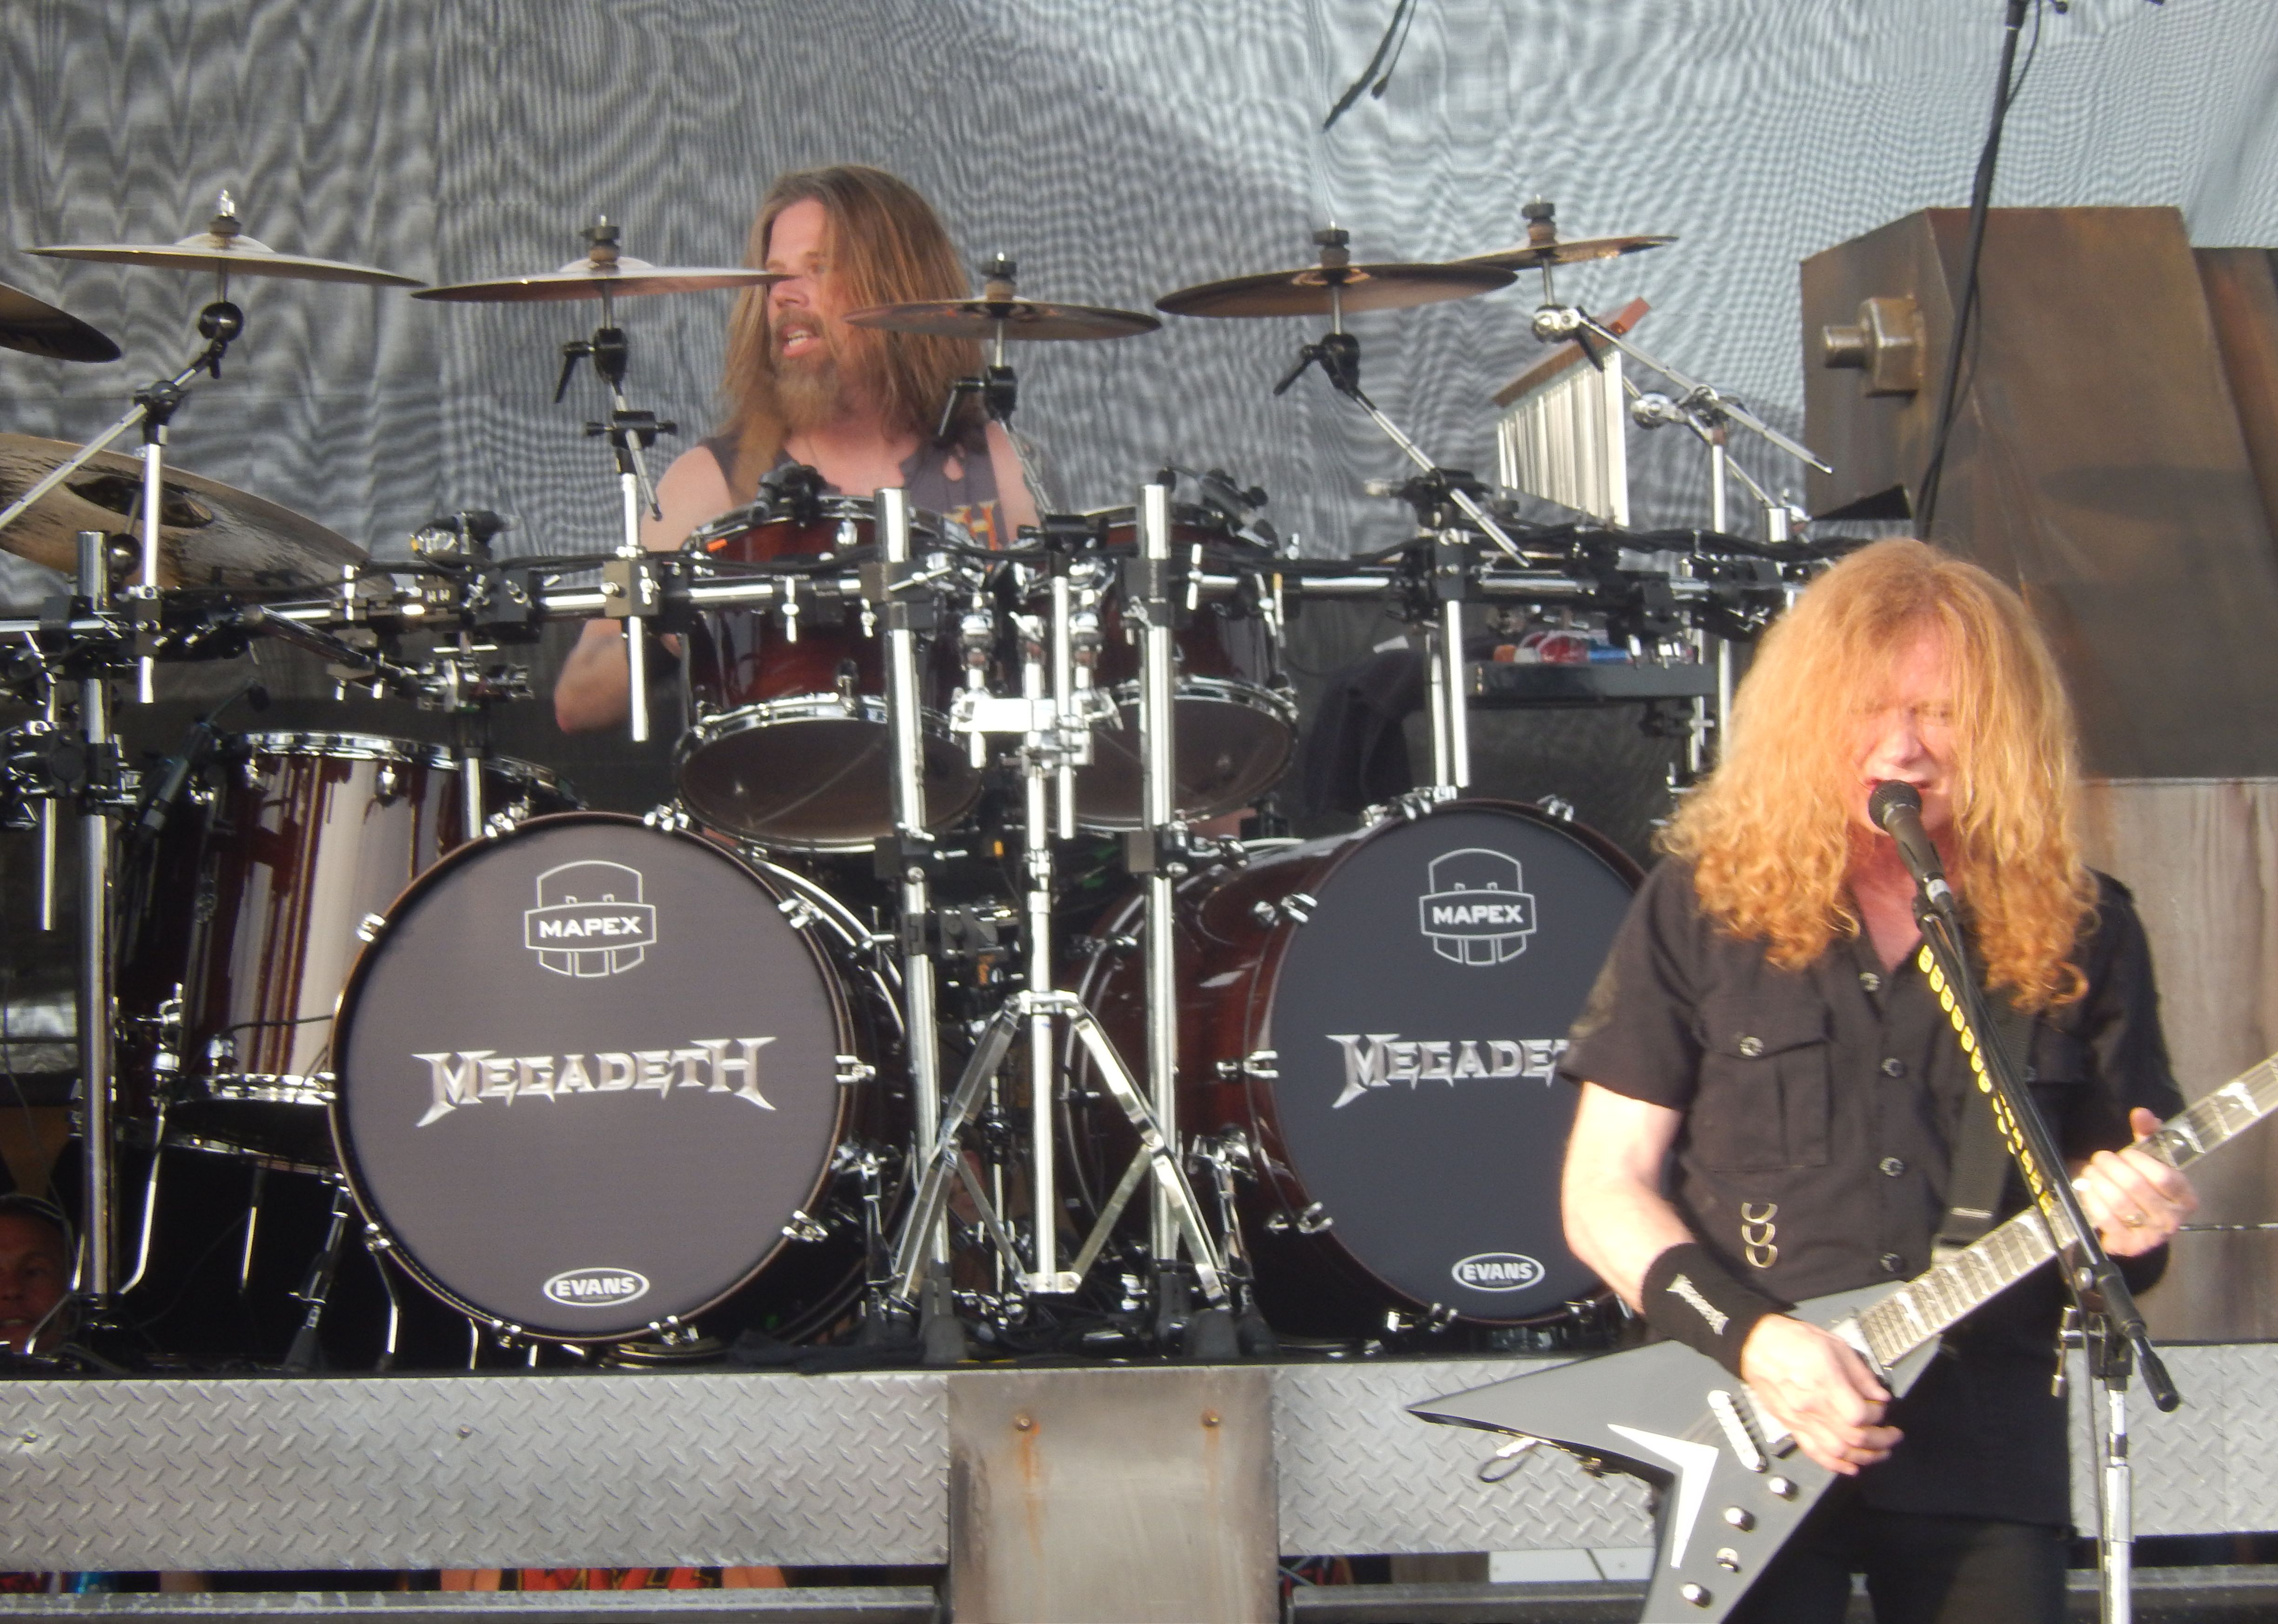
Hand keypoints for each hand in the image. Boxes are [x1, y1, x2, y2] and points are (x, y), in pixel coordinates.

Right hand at [1739, 1315, 1902, 1475]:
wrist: (1756, 1344)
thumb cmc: (1792, 1340)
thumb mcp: (1834, 1344)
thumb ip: (1860, 1373)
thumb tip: (1879, 1394)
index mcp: (1825, 1383)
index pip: (1860, 1415)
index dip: (1878, 1415)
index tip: (1881, 1407)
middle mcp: (1812, 1406)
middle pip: (1854, 1438)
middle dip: (1880, 1440)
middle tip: (1892, 1436)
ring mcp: (1800, 1419)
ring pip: (1837, 1452)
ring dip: (1863, 1457)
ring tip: (1878, 1453)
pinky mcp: (1791, 1426)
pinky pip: (1814, 1453)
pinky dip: (1835, 1465)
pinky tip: (1850, 1466)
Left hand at [2072, 1107, 2198, 1256]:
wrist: (2135, 1224)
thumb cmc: (2145, 1186)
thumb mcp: (2151, 1158)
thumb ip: (2148, 1134)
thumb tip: (2141, 1113)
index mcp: (2186, 1198)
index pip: (2165, 1176)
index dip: (2139, 1161)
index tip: (2125, 1153)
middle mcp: (2172, 1220)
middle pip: (2137, 1187)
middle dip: (2111, 1167)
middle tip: (2100, 1159)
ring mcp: (2151, 1236)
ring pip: (2119, 1203)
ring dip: (2098, 1182)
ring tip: (2091, 1171)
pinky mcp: (2128, 1246)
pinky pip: (2106, 1220)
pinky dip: (2091, 1200)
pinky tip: (2086, 1189)